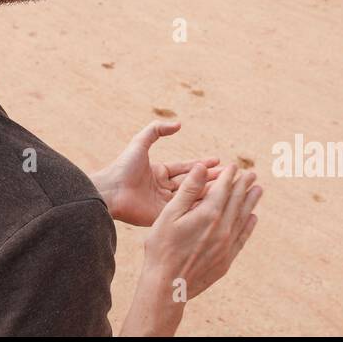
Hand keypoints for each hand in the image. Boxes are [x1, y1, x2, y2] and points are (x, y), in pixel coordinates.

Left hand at [92, 121, 220, 226]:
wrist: (111, 191)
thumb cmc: (123, 167)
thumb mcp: (140, 143)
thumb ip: (156, 130)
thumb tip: (178, 124)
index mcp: (159, 172)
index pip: (186, 168)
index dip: (201, 165)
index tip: (219, 162)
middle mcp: (164, 188)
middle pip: (192, 182)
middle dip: (211, 178)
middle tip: (231, 175)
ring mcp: (165, 203)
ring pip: (192, 196)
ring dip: (209, 192)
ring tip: (229, 187)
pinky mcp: (164, 217)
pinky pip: (185, 211)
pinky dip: (199, 207)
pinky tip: (216, 204)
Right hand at [142, 162, 261, 302]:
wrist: (168, 286)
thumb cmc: (162, 248)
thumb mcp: (169, 214)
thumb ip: (189, 190)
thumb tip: (202, 167)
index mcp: (208, 214)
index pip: (223, 189)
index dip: (229, 176)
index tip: (234, 166)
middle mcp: (222, 228)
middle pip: (237, 201)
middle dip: (244, 185)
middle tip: (252, 174)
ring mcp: (226, 245)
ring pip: (243, 218)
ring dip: (251, 202)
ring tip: (258, 190)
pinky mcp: (226, 260)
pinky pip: (242, 238)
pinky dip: (249, 225)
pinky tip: (253, 218)